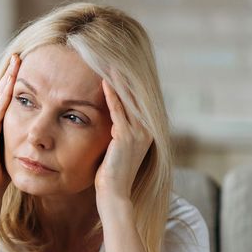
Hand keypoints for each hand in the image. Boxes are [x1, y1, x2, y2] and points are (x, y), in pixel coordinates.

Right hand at [0, 54, 19, 196]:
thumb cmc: (0, 176)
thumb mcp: (8, 150)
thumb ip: (14, 137)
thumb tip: (30, 131)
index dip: (8, 83)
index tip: (19, 67)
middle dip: (8, 75)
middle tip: (17, 56)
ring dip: (7, 79)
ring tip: (17, 63)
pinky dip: (6, 95)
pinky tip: (14, 83)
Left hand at [94, 73, 153, 204]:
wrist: (114, 195)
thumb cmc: (111, 175)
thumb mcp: (117, 150)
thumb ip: (118, 134)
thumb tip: (112, 123)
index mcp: (146, 132)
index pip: (136, 100)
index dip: (126, 82)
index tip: (115, 65)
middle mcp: (146, 130)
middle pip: (134, 95)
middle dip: (123, 75)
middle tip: (112, 56)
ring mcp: (138, 133)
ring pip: (127, 99)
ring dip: (117, 80)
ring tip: (108, 61)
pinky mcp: (126, 136)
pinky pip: (118, 110)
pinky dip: (111, 94)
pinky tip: (104, 80)